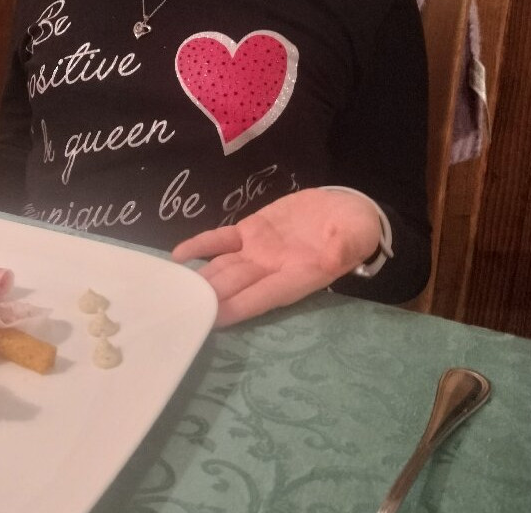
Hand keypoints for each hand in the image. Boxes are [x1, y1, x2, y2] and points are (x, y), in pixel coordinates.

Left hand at [171, 188, 380, 326]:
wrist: (347, 212)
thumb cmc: (355, 230)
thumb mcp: (356, 237)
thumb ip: (345, 245)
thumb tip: (336, 252)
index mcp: (300, 276)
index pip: (264, 295)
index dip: (240, 307)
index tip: (213, 319)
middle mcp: (273, 269)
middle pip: (235, 285)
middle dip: (209, 297)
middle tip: (180, 307)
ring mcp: (258, 251)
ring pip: (223, 267)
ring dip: (200, 278)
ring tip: (174, 287)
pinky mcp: (250, 231)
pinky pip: (221, 241)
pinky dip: (200, 246)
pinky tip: (178, 255)